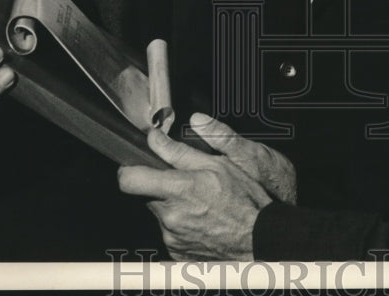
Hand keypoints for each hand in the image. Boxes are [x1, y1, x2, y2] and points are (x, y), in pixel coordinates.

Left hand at [118, 115, 292, 260]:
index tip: (137, 167)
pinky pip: (172, 231)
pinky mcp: (177, 251)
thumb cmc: (244, 201)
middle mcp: (170, 217)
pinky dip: (183, 224)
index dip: (129, 171)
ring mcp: (173, 237)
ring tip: (202, 204)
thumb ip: (178, 151)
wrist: (259, 238)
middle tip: (188, 184)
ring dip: (175, 207)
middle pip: (147, 196)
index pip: (129, 181)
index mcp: (178, 191)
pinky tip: (204, 220)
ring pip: (162, 214)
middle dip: (162, 188)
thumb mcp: (217, 164)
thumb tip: (155, 138)